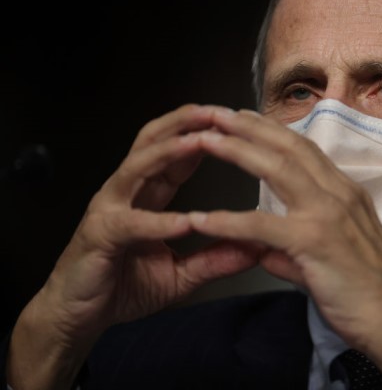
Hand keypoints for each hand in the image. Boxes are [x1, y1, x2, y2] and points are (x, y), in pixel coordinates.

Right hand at [7, 104, 262, 388]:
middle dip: (184, 123)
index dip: (203, 133)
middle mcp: (126, 192)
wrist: (79, 317)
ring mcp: (109, 209)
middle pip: (153, 142)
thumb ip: (215, 259)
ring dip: (169, 151)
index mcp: (147, 194)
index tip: (235, 122)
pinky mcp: (99, 235)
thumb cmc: (125, 287)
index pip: (176, 153)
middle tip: (218, 111)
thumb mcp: (181, 274)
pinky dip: (159, 221)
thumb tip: (255, 249)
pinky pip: (131, 223)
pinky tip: (185, 221)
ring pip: (137, 167)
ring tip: (200, 141)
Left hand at [189, 108, 381, 382]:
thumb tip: (260, 249)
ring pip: (277, 169)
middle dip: (249, 126)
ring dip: (237, 150)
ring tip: (203, 140)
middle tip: (214, 112)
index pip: (304, 149)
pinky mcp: (315, 242)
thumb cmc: (366, 291)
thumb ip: (289, 248)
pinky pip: (262, 226)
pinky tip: (199, 219)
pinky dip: (228, 221)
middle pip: (288, 147)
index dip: (271, 130)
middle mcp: (339, 193)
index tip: (243, 118)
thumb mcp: (328, 256)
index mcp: (344, 192)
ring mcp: (328, 214)